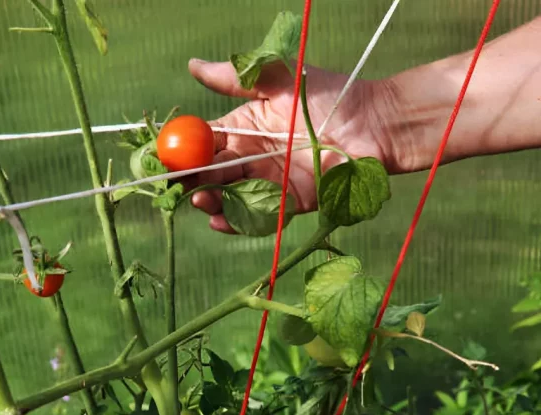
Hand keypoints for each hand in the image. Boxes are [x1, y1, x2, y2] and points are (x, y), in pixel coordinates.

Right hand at [181, 58, 394, 233]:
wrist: (377, 122)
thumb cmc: (331, 94)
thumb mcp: (280, 78)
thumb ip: (237, 78)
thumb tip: (192, 65)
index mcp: (245, 127)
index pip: (206, 139)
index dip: (183, 147)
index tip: (164, 152)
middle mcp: (252, 157)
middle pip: (212, 172)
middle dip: (192, 178)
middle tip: (176, 182)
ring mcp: (270, 183)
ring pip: (230, 196)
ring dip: (211, 200)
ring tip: (199, 198)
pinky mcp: (290, 204)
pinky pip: (259, 216)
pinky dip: (237, 221)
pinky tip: (219, 220)